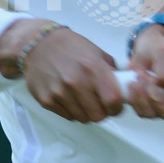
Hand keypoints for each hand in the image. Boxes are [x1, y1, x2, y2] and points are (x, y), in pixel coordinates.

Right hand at [0, 21, 123, 122]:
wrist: (39, 44)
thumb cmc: (71, 47)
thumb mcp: (96, 52)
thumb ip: (111, 72)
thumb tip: (124, 88)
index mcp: (92, 68)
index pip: (113, 100)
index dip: (117, 107)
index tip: (116, 106)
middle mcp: (76, 82)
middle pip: (98, 115)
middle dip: (102, 112)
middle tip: (100, 105)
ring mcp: (59, 92)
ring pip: (83, 118)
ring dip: (87, 112)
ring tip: (84, 100)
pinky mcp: (46, 100)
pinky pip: (67, 116)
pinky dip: (72, 111)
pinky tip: (70, 98)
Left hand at [126, 23, 163, 121]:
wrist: (146, 50)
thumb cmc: (160, 48)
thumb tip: (159, 94)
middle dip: (157, 98)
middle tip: (148, 76)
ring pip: (157, 115)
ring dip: (144, 96)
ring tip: (140, 75)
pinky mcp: (153, 107)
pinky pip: (144, 113)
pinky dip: (136, 99)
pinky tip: (134, 83)